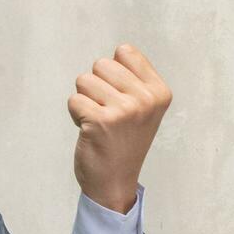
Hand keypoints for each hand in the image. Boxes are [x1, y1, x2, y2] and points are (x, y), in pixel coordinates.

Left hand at [67, 43, 171, 213]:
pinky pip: (74, 100)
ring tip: (98, 121)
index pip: (125, 51)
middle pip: (101, 64)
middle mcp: (145, 99)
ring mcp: (124, 110)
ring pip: (84, 80)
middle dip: (96, 86)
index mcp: (159, 92)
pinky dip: (75, 114)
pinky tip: (89, 130)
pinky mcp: (100, 121)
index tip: (120, 96)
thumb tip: (119, 51)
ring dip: (84, 100)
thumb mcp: (143, 107)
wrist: (115, 181)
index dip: (113, 72)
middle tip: (106, 112)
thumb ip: (134, 79)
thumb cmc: (123, 140)